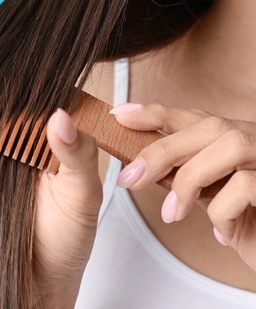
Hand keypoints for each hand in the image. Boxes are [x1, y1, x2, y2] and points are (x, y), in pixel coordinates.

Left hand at [112, 103, 255, 270]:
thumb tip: (141, 165)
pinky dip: (222, 212)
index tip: (119, 115)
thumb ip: (185, 175)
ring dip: (189, 181)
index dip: (156, 113)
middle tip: (130, 179)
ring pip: (230, 146)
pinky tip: (222, 234)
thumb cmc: (251, 228)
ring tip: (173, 214)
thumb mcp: (211, 197)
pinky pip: (244, 186)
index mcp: (241, 140)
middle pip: (210, 126)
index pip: (197, 118)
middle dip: (161, 150)